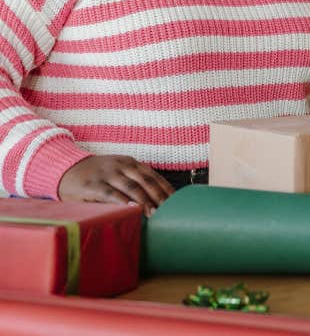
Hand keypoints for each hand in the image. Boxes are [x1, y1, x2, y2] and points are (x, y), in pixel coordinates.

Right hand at [58, 155, 173, 216]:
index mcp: (130, 163)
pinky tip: (131, 210)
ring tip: (154, 214)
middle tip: (169, 211)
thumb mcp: (117, 172)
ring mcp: (107, 174)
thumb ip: (133, 182)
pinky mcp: (93, 185)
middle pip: (146, 181)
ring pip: (131, 187)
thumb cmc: (97, 175)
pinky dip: (122, 202)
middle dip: (158, 197)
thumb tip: (155, 202)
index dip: (165, 189)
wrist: (66, 169)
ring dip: (144, 201)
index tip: (176, 202)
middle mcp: (121, 166)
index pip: (153, 176)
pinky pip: (110, 193)